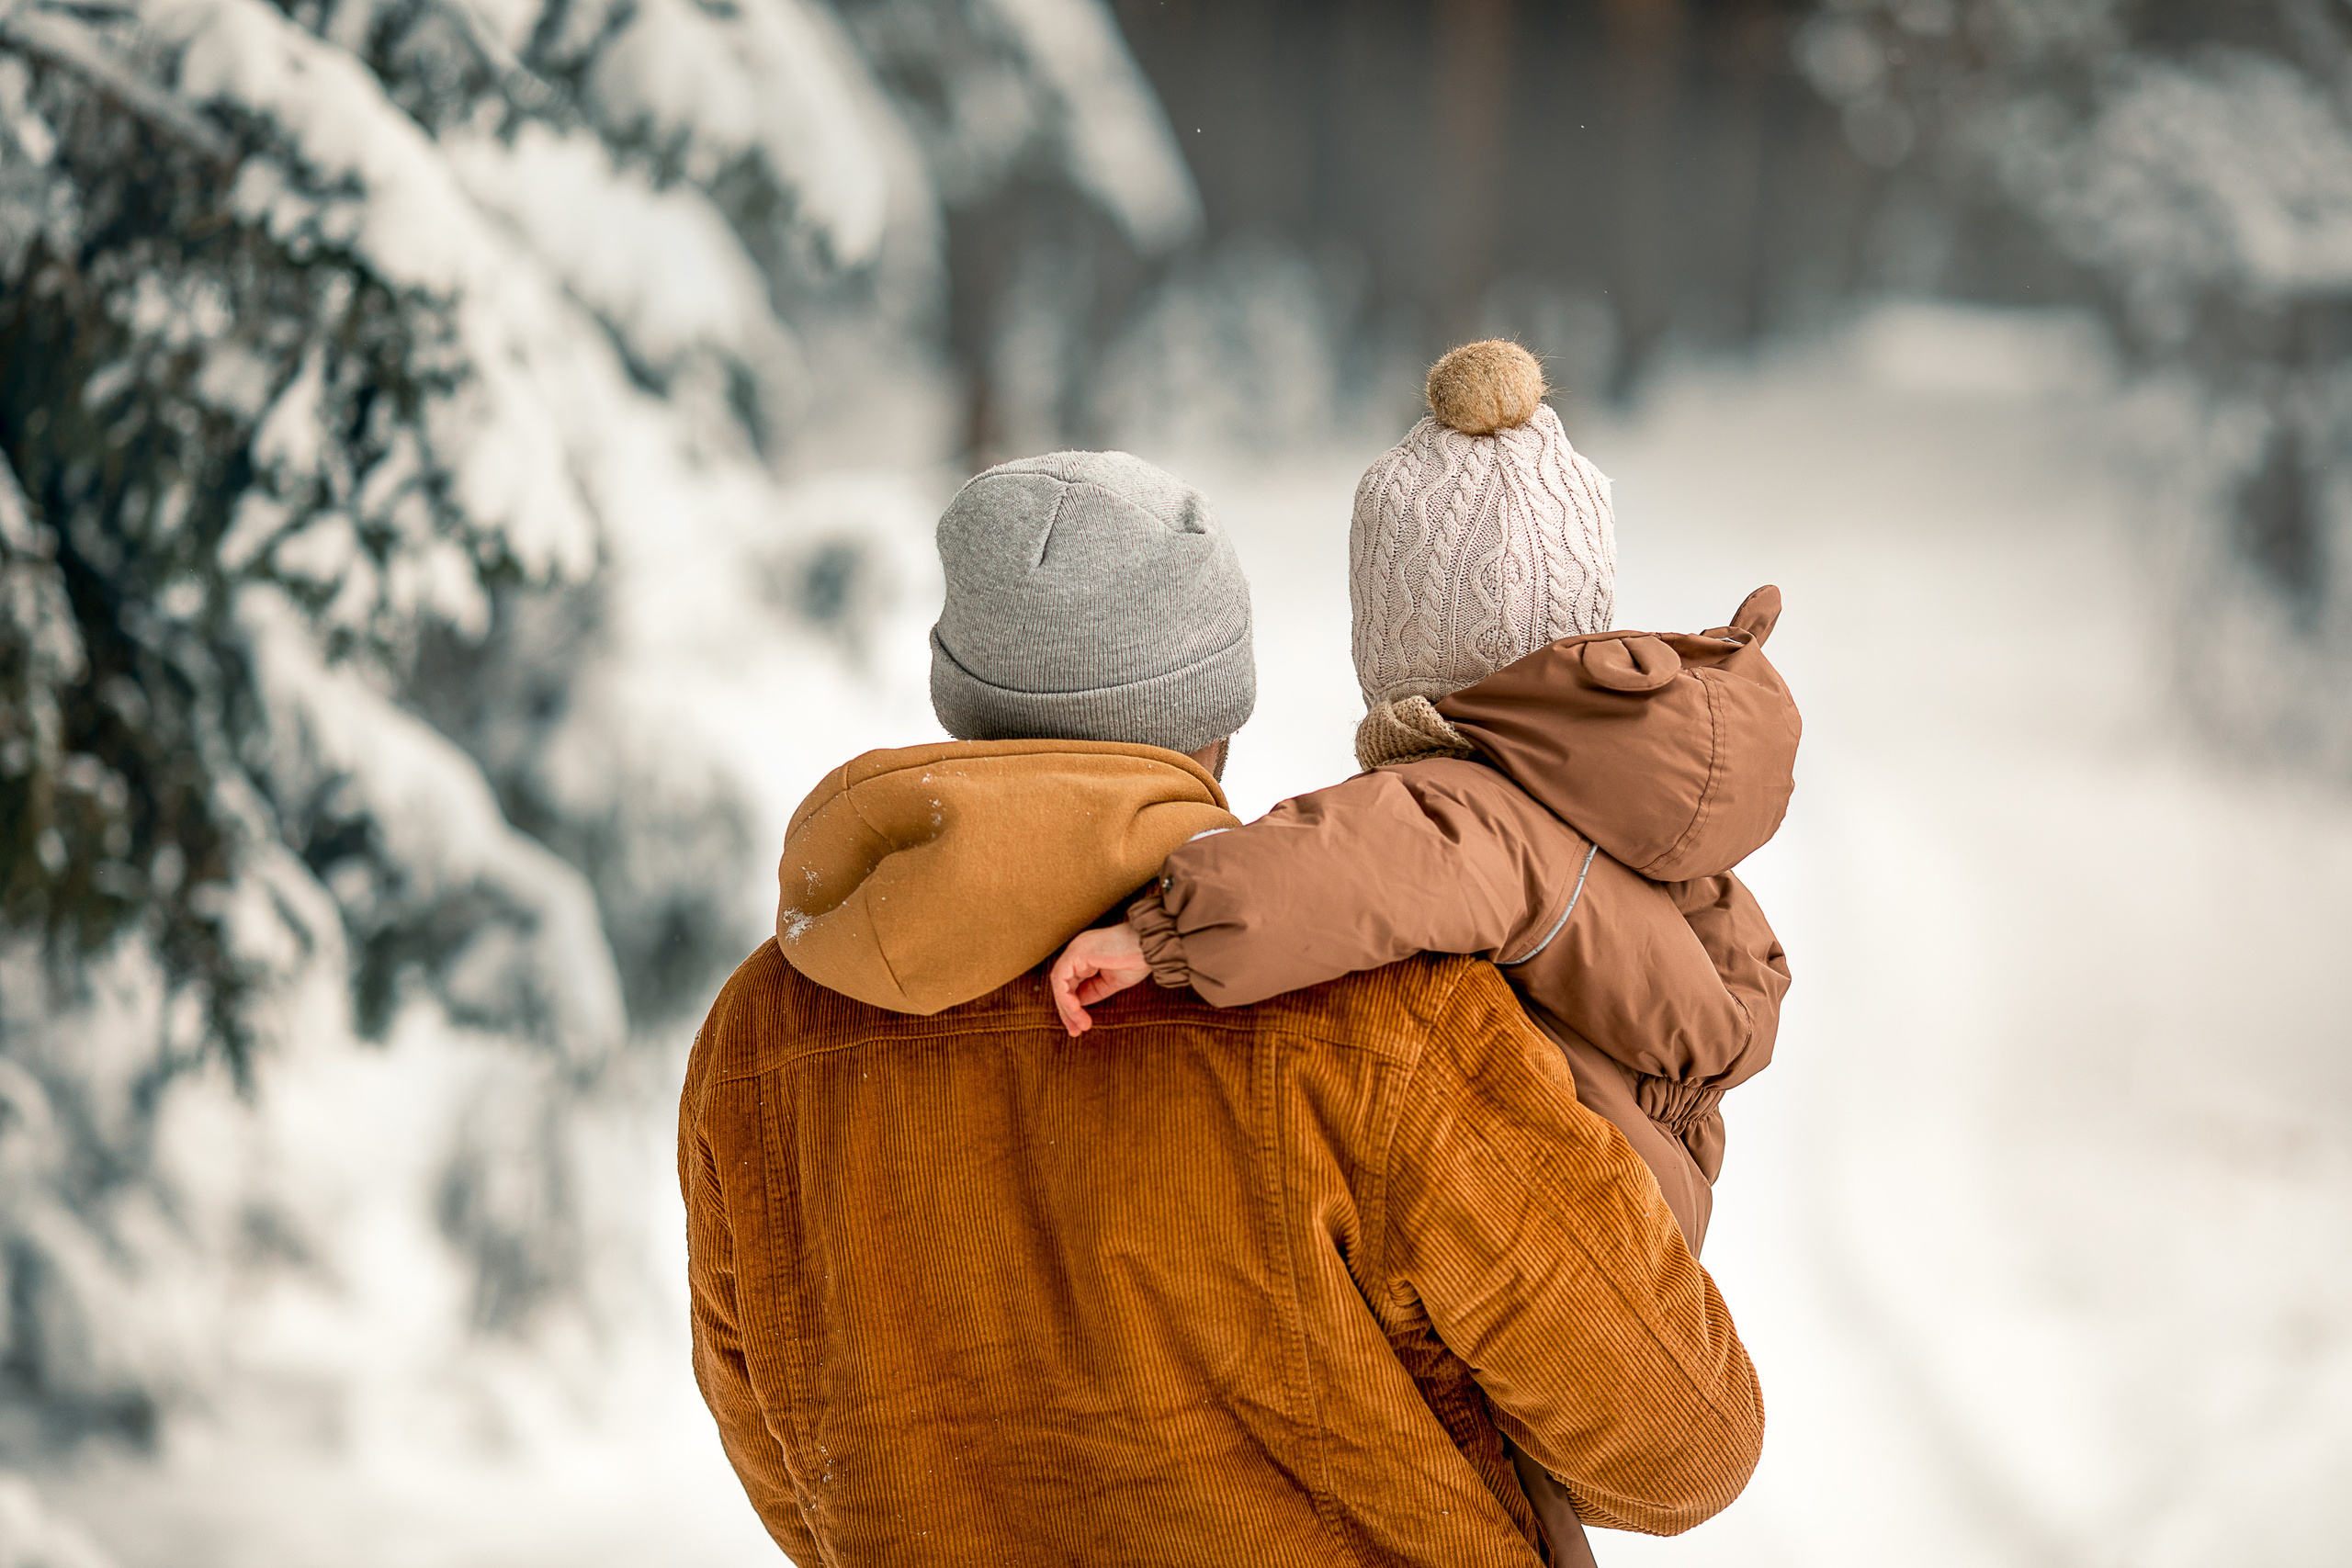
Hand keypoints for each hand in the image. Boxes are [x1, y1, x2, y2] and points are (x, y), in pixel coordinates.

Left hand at [1049, 921, 1148, 1036]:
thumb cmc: (1138, 960)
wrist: (1151, 949)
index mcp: (1086, 956)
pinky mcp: (1076, 952)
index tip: (1080, 1026)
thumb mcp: (1112, 982)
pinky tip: (1075, 1010)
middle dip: (1067, 1010)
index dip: (1072, 1006)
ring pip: (1059, 983)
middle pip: (1063, 984)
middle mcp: (1078, 951)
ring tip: (1079, 1025)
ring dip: (1067, 1007)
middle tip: (1075, 1031)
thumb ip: (1093, 991)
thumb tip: (1077, 1004)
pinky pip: (1061, 978)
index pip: (1071, 983)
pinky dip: (1066, 996)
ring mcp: (1076, 950)